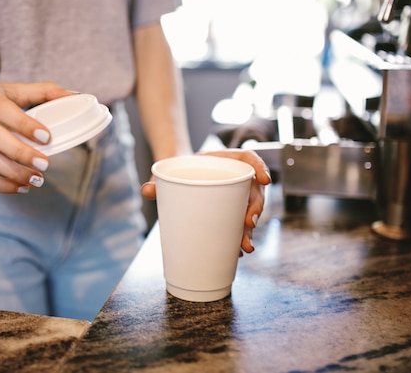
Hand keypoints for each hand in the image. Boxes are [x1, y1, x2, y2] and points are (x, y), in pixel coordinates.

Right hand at [0, 79, 75, 193]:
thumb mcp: (9, 88)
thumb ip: (43, 91)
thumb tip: (75, 96)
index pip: (3, 109)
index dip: (24, 124)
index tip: (47, 137)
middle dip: (20, 154)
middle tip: (44, 165)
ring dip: (11, 173)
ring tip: (36, 180)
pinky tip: (19, 188)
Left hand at [141, 149, 270, 253]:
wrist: (175, 176)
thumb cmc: (176, 171)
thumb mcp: (168, 173)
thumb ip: (158, 181)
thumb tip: (146, 190)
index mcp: (225, 160)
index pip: (250, 159)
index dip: (260, 167)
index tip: (265, 180)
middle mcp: (235, 177)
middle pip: (254, 190)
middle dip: (255, 208)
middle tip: (248, 224)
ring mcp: (234, 195)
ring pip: (251, 211)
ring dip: (250, 229)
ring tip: (244, 246)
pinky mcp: (229, 211)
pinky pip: (240, 224)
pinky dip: (240, 237)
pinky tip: (237, 251)